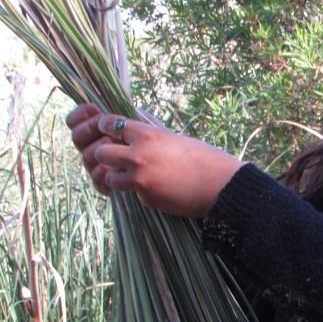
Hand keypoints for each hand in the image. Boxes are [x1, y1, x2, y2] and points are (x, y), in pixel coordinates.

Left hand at [66, 103, 242, 217]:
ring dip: (117, 177)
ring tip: (132, 176)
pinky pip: (133, 194)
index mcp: (148, 136)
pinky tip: (160, 189)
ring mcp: (140, 180)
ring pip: (110, 177)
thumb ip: (152, 133)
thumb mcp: (176, 139)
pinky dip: (141, 192)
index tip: (106, 128)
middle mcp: (139, 156)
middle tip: (113, 157)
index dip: (105, 126)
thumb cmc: (206, 159)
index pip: (112, 124)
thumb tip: (137, 122)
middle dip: (105, 155)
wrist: (221, 187)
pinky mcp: (146, 199)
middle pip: (101, 153)